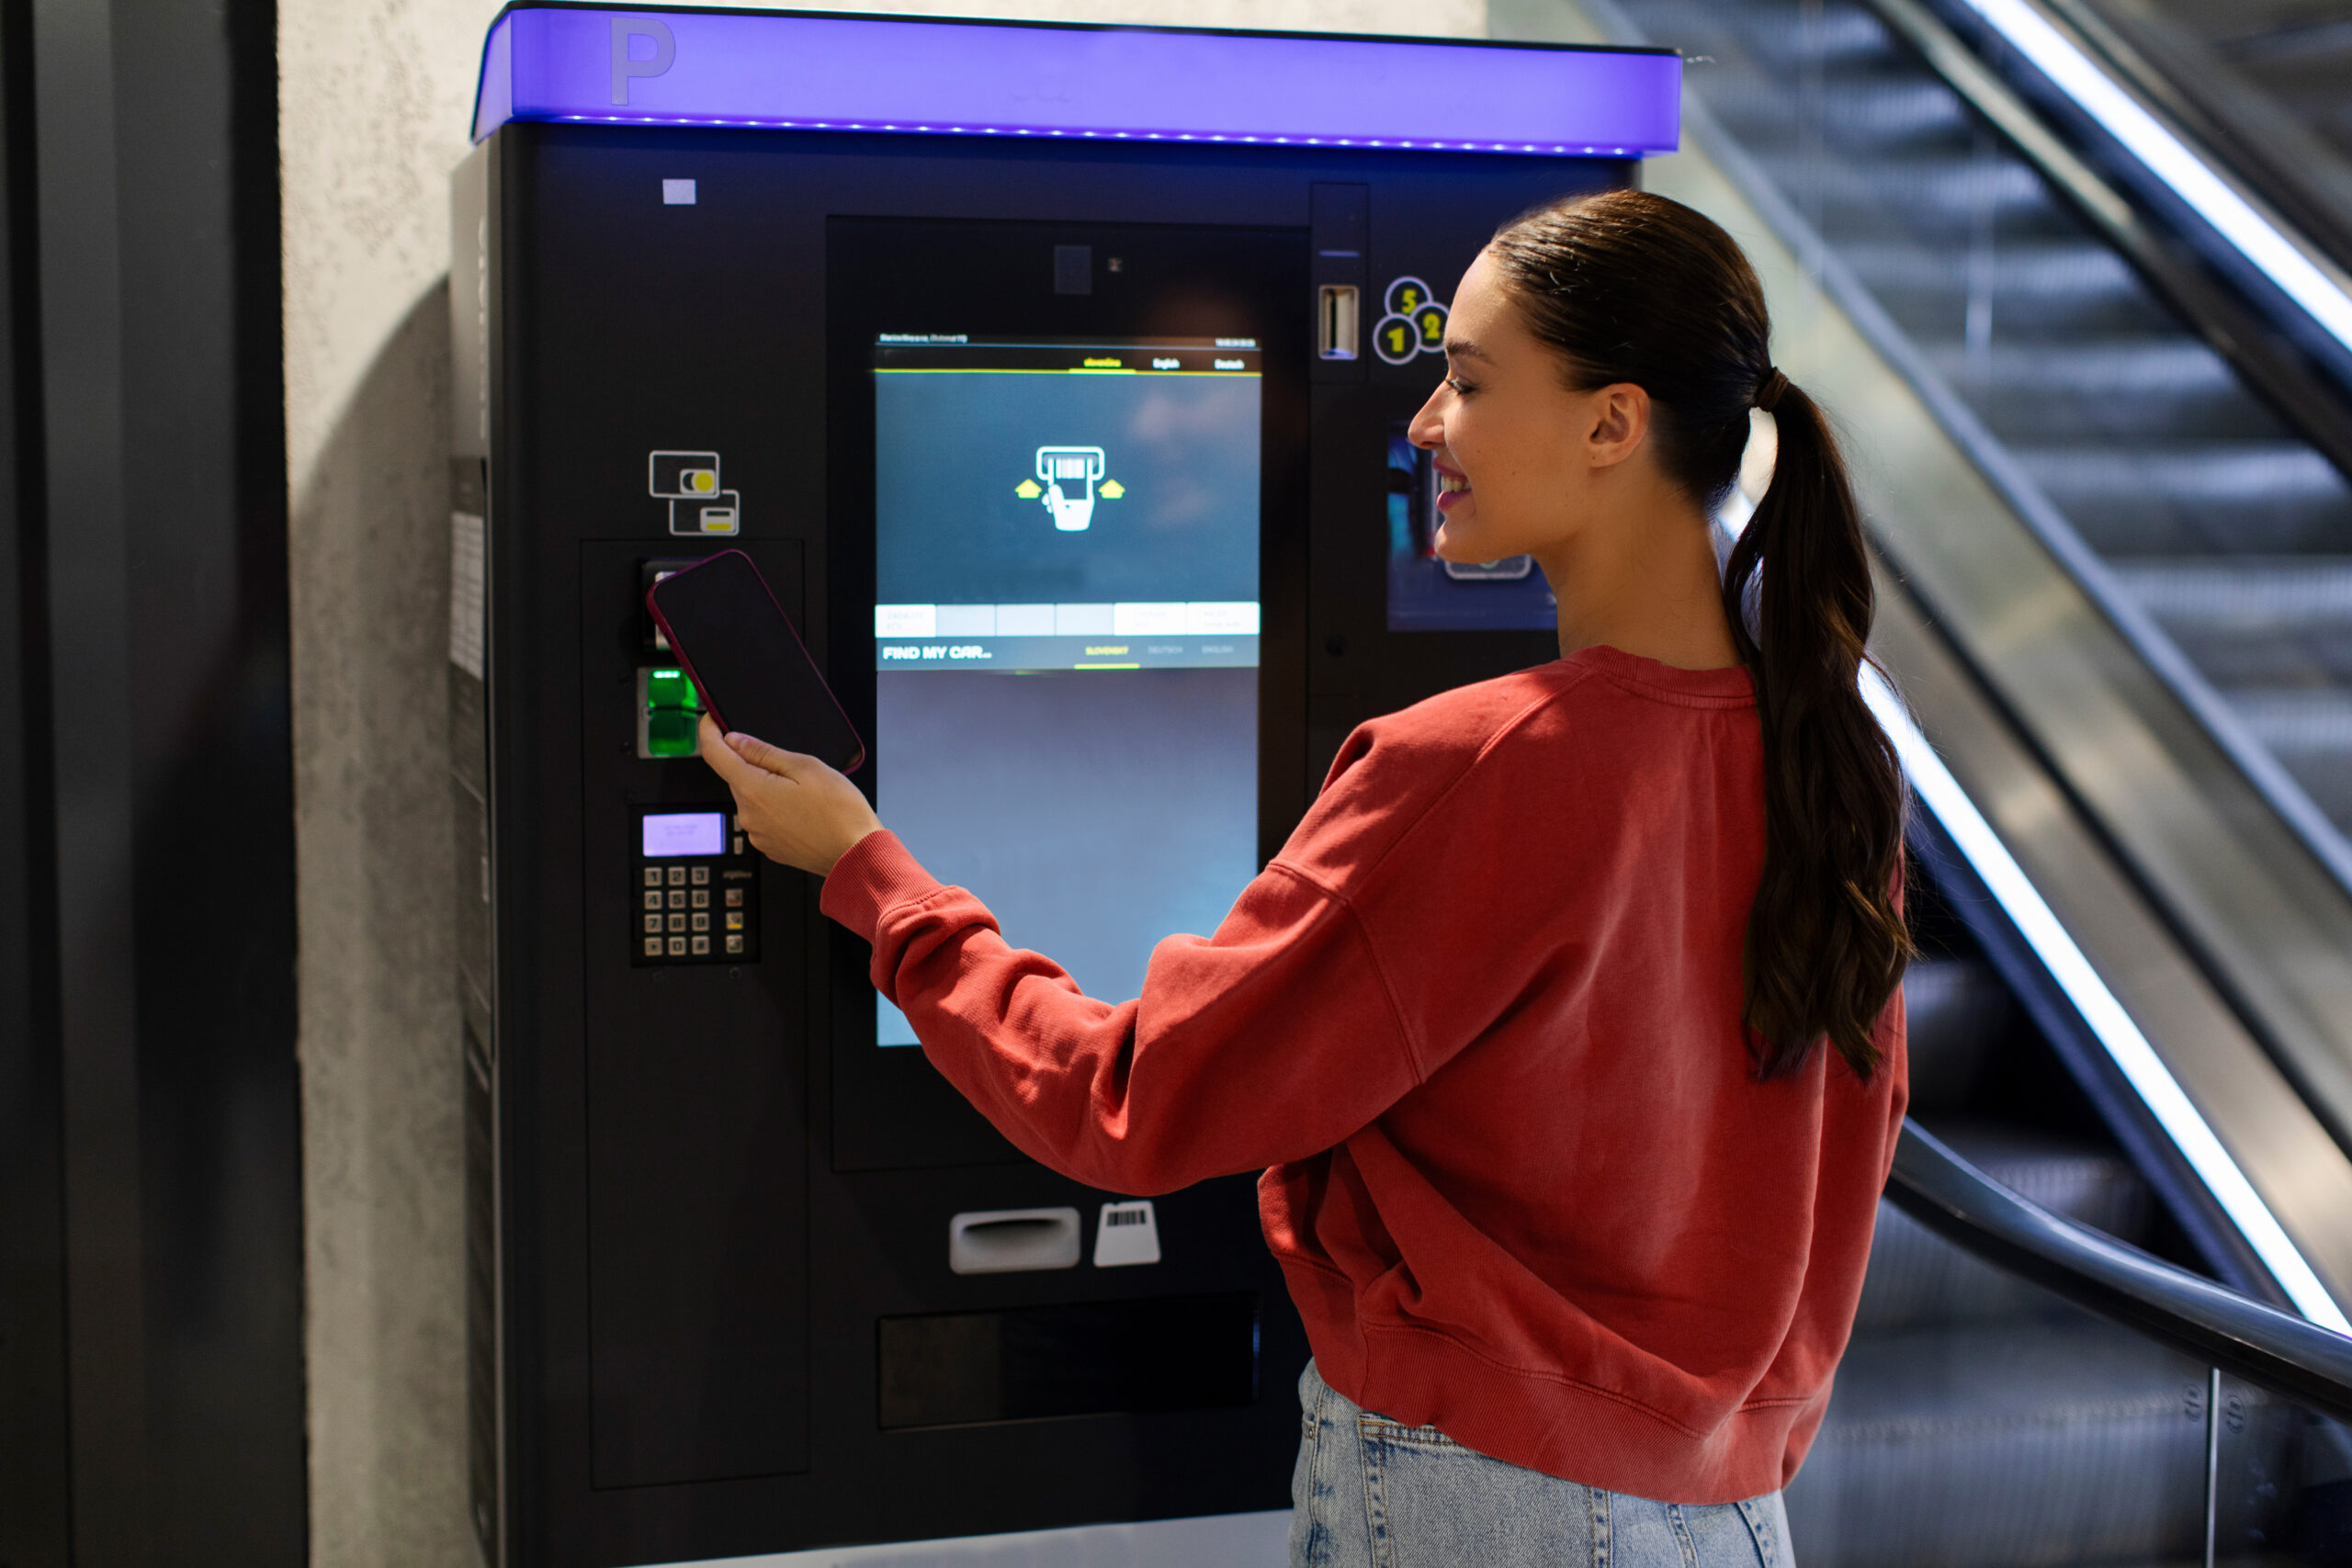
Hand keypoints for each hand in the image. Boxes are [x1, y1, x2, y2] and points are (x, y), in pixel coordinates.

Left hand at [697, 713, 883, 876]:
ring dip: (769, 788)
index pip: (715, 755)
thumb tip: (736, 741)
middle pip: (737, 776)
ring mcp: (758, 834)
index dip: (709, 733)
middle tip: (792, 765)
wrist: (857, 854)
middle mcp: (748, 815)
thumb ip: (765, 752)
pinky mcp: (769, 846)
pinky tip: (804, 810)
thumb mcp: (806, 767)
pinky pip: (764, 817)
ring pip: (752, 797)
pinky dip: (776, 808)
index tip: (712, 721)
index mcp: (753, 790)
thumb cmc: (840, 812)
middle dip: (756, 764)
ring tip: (806, 793)